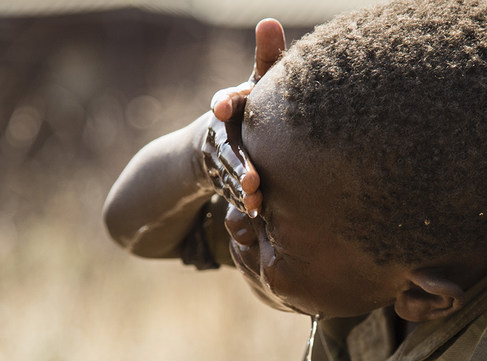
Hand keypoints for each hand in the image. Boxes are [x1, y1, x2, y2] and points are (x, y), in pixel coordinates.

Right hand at [208, 19, 284, 216]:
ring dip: (240, 189)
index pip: (224, 101)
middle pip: (227, 149)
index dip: (223, 103)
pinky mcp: (226, 185)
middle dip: (237, 164)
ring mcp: (221, 164)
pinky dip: (243, 204)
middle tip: (251, 178)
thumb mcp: (257, 83)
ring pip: (229, 177)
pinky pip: (233, 195)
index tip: (220, 107)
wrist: (217, 146)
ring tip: (255, 201)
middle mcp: (220, 136)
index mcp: (229, 107)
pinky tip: (258, 214)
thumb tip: (269, 20)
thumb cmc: (249, 109)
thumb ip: (266, 56)